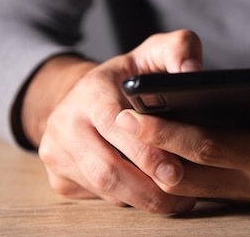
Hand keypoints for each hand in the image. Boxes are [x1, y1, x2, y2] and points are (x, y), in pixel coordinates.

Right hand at [33, 30, 202, 213]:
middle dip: (148, 187)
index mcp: (91, 90)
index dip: (145, 149)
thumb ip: (179, 49)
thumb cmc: (127, 76)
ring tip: (176, 201)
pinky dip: (127, 200)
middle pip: (106, 167)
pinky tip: (150, 195)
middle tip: (183, 196)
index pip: (114, 122)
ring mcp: (57, 152)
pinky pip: (96, 197)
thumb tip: (193, 70)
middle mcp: (65, 121)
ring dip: (141, 199)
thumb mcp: (153, 52)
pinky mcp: (58, 176)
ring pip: (102, 188)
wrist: (82, 96)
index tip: (176, 167)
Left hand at [116, 65, 249, 201]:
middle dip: (150, 148)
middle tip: (119, 121)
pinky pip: (193, 189)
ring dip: (154, 165)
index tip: (136, 114)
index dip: (170, 132)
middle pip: (188, 173)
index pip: (211, 147)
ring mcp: (242, 191)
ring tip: (128, 133)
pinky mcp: (234, 191)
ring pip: (186, 188)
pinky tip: (150, 148)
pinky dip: (167, 172)